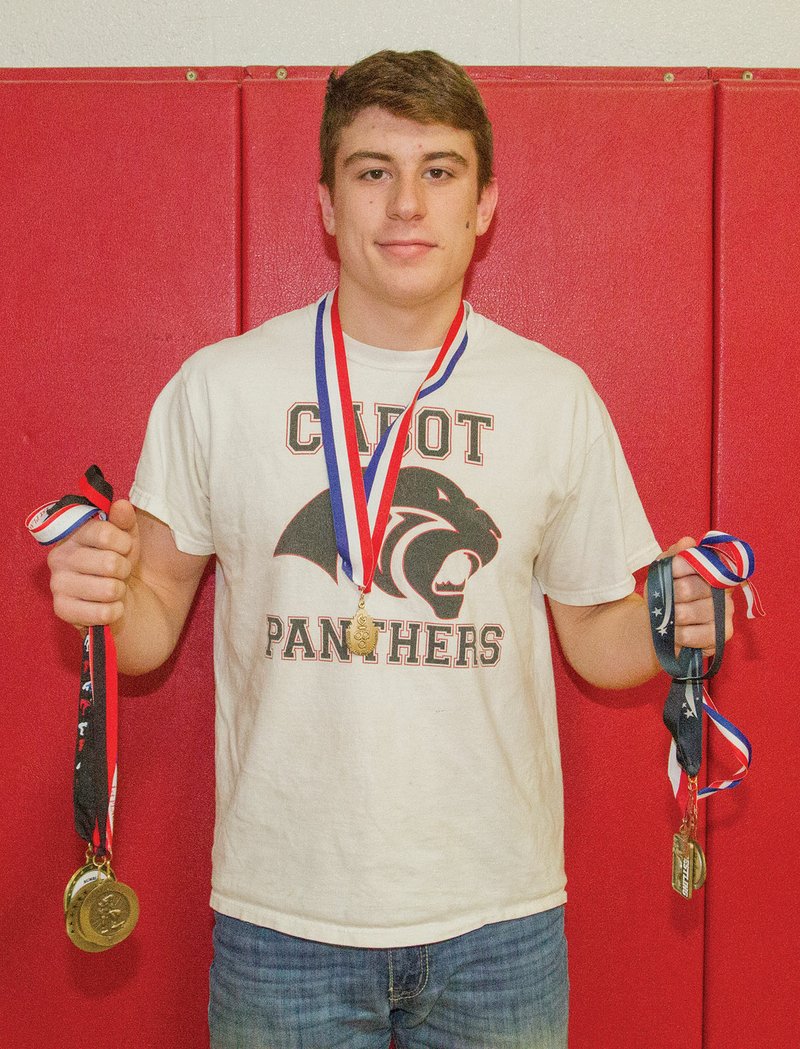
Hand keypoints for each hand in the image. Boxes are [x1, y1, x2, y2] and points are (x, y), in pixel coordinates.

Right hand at [47, 499, 139, 628]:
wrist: (119, 598)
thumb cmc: (119, 563)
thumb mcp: (127, 538)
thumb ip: (124, 520)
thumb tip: (121, 505)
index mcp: (73, 534)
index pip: (104, 533)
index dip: (124, 542)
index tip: (124, 548)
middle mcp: (59, 556)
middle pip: (109, 563)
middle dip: (123, 569)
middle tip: (118, 572)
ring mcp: (57, 584)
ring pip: (108, 588)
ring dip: (119, 591)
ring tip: (113, 588)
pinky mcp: (62, 609)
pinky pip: (102, 612)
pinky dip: (115, 611)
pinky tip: (110, 606)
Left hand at [659, 536, 733, 656]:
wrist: (659, 624)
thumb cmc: (664, 594)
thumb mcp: (662, 571)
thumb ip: (673, 555)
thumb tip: (688, 542)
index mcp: (713, 570)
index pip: (702, 562)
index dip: (680, 566)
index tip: (669, 571)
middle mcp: (724, 590)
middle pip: (692, 588)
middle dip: (670, 595)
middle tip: (664, 599)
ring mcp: (726, 613)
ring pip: (690, 612)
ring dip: (672, 616)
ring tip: (669, 617)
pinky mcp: (722, 634)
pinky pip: (694, 634)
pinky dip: (678, 633)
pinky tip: (676, 632)